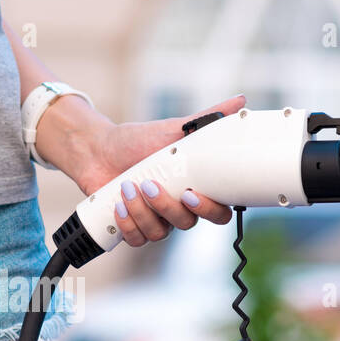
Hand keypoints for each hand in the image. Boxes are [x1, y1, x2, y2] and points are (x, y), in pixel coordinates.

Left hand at [67, 94, 245, 246]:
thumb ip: (206, 120)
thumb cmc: (137, 141)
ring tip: (126, 187)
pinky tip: (118, 205)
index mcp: (195, 189)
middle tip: (149, 184)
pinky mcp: (132, 228)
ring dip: (141, 212)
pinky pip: (137, 240)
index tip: (190, 194)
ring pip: (159, 233)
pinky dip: (127, 224)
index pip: (218, 212)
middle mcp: (178, 209)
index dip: (209, 210)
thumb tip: (240, 101)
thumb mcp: (172, 129)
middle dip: (166, 206)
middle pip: (186, 224)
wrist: (98, 150)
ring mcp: (155, 221)